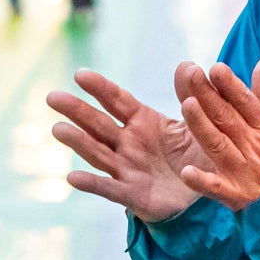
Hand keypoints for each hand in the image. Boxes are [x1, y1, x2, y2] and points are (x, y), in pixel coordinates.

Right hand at [49, 68, 209, 221]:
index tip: (80, 75)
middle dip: (76, 110)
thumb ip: (191, 96)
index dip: (99, 88)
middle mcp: (129, 143)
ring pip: (97, 153)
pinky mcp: (131, 195)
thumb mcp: (200, 123)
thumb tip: (187, 64)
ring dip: (78, 142)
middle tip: (52, 97)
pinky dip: (91, 184)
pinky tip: (72, 178)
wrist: (207, 194)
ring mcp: (127, 168)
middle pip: (98, 123)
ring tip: (58, 129)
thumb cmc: (199, 155)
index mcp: (143, 121)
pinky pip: (109, 188)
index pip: (117, 100)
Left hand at [176, 59, 259, 211]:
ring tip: (187, 105)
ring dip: (202, 127)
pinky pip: (216, 187)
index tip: (216, 68)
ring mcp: (241, 170)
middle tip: (192, 74)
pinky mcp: (234, 193)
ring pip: (217, 145)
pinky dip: (202, 181)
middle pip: (226, 118)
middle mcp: (252, 146)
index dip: (231, 85)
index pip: (246, 102)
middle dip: (209, 96)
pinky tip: (187, 171)